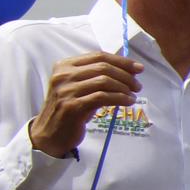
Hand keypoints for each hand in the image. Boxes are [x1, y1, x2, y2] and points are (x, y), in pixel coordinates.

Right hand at [28, 51, 142, 157]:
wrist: (50, 133)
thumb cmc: (70, 108)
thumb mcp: (79, 87)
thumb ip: (96, 76)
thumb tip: (129, 71)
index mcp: (64, 65)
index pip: (98, 56)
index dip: (121, 61)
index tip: (139, 68)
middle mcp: (63, 75)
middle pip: (103, 68)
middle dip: (126, 75)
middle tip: (138, 86)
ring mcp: (66, 90)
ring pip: (104, 81)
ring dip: (124, 88)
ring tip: (133, 95)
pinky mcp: (73, 106)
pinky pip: (103, 97)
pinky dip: (120, 98)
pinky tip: (128, 102)